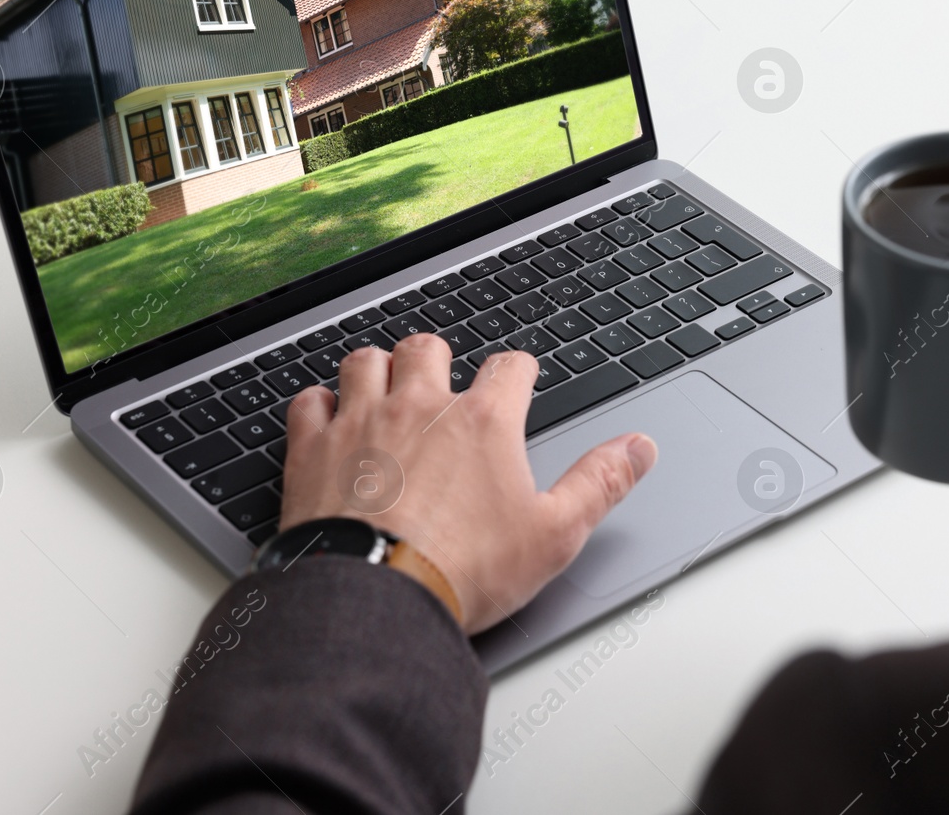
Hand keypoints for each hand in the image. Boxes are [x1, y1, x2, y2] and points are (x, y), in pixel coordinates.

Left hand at [277, 334, 657, 632]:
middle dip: (437, 358)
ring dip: (377, 370)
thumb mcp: (554, 534)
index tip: (517, 381)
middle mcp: (420, 407)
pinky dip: (318, 405)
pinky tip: (327, 418)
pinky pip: (309, 402)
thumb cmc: (463, 570)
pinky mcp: (313, 449)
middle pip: (428, 347)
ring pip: (365, 361)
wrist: (375, 601)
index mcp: (484, 422)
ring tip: (384, 388)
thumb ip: (601, 482)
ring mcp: (361, 422)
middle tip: (441, 381)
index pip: (510, 367)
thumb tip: (639, 448)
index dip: (518, 372)